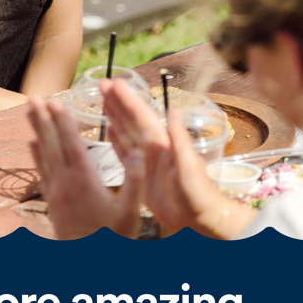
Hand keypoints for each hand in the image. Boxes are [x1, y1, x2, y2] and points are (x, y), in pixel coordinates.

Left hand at [28, 97, 144, 239]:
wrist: (86, 266)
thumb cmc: (112, 239)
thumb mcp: (131, 213)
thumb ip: (136, 182)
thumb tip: (140, 152)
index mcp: (85, 182)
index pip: (71, 145)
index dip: (63, 122)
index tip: (56, 102)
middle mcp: (65, 183)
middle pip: (51, 144)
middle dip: (43, 118)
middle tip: (32, 96)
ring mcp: (56, 192)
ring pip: (43, 154)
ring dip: (37, 130)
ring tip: (29, 110)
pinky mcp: (52, 201)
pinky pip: (41, 171)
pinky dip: (35, 154)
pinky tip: (31, 144)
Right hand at [102, 80, 253, 236]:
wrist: (200, 219)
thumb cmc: (198, 195)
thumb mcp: (189, 166)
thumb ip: (180, 139)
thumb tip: (173, 110)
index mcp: (163, 144)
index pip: (142, 116)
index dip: (128, 100)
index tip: (114, 83)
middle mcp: (154, 148)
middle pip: (131, 120)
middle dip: (117, 102)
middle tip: (102, 83)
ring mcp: (147, 161)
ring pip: (126, 133)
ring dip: (115, 117)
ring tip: (102, 100)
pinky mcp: (142, 175)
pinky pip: (125, 154)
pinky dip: (116, 142)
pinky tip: (109, 131)